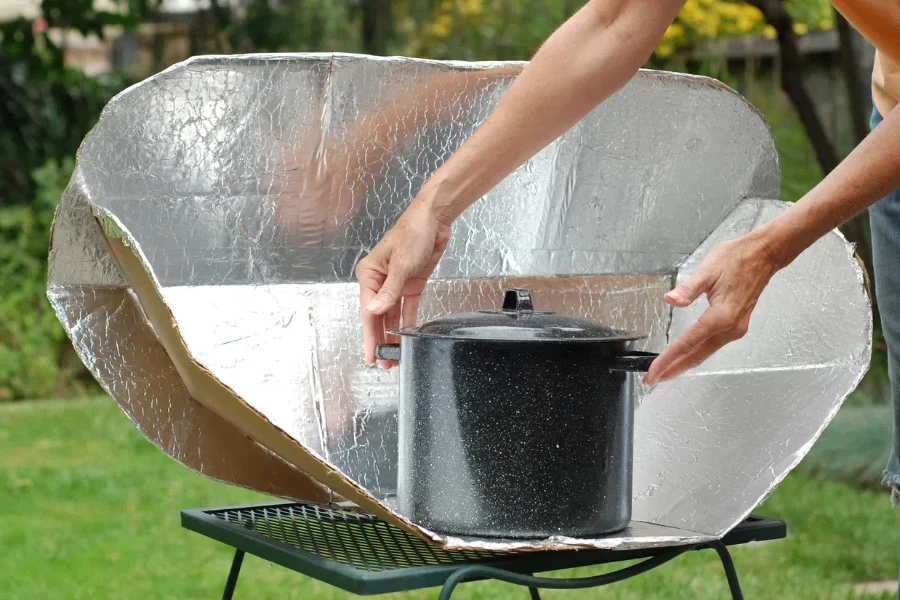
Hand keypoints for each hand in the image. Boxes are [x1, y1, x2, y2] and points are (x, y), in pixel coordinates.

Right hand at [356, 199, 451, 368]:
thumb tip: (374, 311)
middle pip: (378, 316)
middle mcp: (380, 280)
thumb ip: (389, 291)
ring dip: (393, 334)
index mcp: (369, 274)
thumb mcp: (402, 264)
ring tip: (394, 356)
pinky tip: (406, 337)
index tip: (370, 354)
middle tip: (383, 362)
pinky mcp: (411, 284)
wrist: (435, 219)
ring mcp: (396, 284)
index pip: (368, 310)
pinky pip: (406, 308)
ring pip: (391, 315)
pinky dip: (406, 322)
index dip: (370, 334)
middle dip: (380, 339)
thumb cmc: (413, 232)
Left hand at [644, 232, 781, 384]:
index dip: (667, 360)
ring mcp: (735, 329)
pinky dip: (696, 353)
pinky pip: (712, 345)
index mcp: (721, 316)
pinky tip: (685, 355)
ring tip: (665, 371)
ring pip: (705, 353)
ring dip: (684, 363)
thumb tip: (670, 300)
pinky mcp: (736, 326)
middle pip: (697, 356)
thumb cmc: (737, 259)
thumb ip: (687, 289)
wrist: (763, 255)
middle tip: (653, 379)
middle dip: (673, 369)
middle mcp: (730, 328)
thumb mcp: (707, 271)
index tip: (653, 372)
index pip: (687, 344)